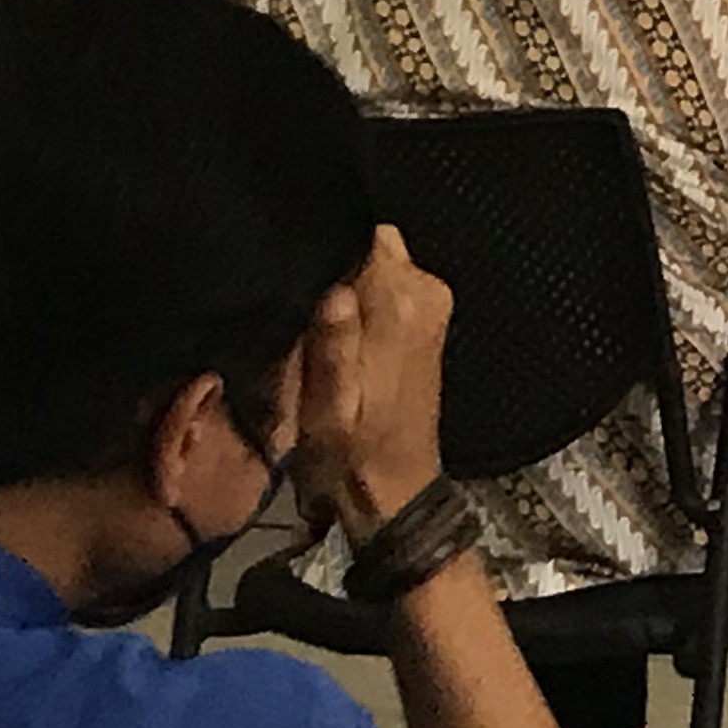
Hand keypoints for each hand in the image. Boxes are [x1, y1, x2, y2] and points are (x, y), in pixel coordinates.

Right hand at [290, 225, 453, 541]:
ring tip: (318, 330)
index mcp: (403, 306)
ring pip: (376, 264)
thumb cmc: (352, 457)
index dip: (324, 248)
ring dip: (346, 288)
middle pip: (370, 245)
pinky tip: (339, 338)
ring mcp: (430, 306)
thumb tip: (333, 287)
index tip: (297, 277)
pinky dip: (361, 304)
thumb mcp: (326, 409)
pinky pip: (386, 287)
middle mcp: (426, 295)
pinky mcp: (425, 322)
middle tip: (304, 314)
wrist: (393, 493)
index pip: (362, 234)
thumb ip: (332, 343)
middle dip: (334, 267)